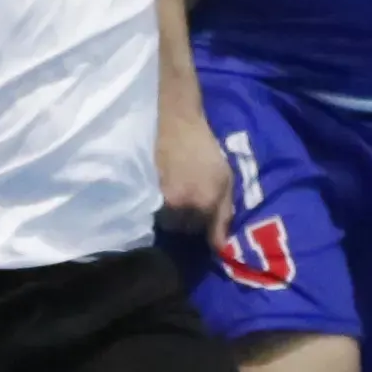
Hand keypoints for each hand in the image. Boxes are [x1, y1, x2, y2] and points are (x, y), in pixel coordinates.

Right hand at [156, 97, 229, 244]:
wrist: (176, 125)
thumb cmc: (205, 150)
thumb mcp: (226, 179)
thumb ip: (224, 215)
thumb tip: (219, 247)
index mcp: (205, 202)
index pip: (205, 233)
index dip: (205, 223)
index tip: (204, 212)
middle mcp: (182, 206)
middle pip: (183, 230)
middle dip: (188, 220)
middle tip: (190, 199)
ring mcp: (161, 200)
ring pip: (166, 223)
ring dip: (172, 215)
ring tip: (176, 194)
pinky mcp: (144, 193)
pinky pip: (153, 211)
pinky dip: (158, 206)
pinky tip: (163, 190)